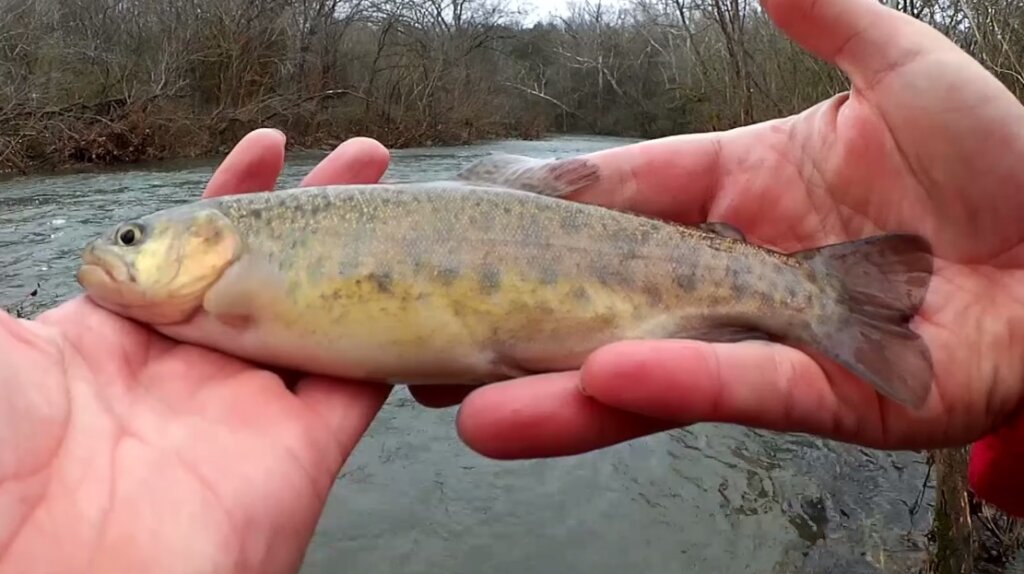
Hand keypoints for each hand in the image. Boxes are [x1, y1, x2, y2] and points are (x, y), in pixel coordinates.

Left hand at [0, 129, 392, 572]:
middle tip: (363, 159)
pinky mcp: (302, 448)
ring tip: (401, 200)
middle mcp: (196, 368)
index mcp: (122, 339)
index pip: (193, 249)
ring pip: (326, 314)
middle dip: (318, 209)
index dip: (234, 194)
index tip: (269, 146)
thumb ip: (46, 289)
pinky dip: (391, 336)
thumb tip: (77, 243)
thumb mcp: (0, 350)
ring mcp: (253, 407)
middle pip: (274, 270)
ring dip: (366, 258)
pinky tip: (414, 282)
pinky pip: (360, 381)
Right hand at [411, 0, 1023, 457]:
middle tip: (437, 346)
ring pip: (650, 369)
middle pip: (611, 299)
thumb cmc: (1008, 159)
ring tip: (474, 410)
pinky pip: (737, 388)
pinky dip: (676, 384)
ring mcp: (773, 344)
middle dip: (525, 326)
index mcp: (747, 194)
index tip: (482, 216)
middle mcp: (741, 276)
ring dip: (562, 392)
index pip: (628, 197)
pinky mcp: (824, 401)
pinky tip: (604, 380)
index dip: (556, 208)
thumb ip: (830, 20)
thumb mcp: (904, 71)